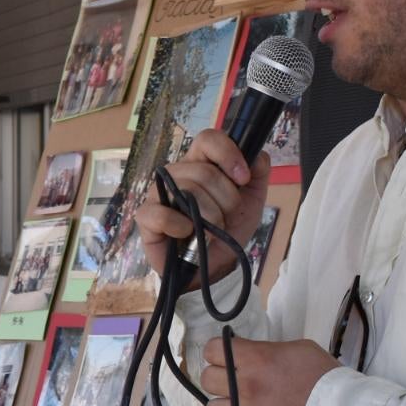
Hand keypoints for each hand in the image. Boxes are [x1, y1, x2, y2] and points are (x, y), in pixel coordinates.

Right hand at [133, 128, 270, 280]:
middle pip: (204, 171)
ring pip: (188, 192)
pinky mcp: (146, 216)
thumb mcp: (252, 200)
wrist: (213, 265)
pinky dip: (181, 226)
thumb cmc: (227, 229)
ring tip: (210, 231)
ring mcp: (159, 193)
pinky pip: (162, 215)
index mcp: (201, 163)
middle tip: (227, 218)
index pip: (208, 140)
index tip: (243, 179)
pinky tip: (188, 234)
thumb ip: (258, 173)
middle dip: (226, 200)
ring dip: (210, 218)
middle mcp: (177, 173)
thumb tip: (258, 155)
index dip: (228, 154)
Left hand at [199, 337, 336, 405]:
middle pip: (207, 379)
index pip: (212, 350)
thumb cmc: (327, 381)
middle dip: (221, 380)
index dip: (218, 353)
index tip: (227, 360)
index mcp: (256, 359)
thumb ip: (268, 352)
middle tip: (236, 386)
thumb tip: (250, 356)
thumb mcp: (300, 350)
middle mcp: (244, 387)